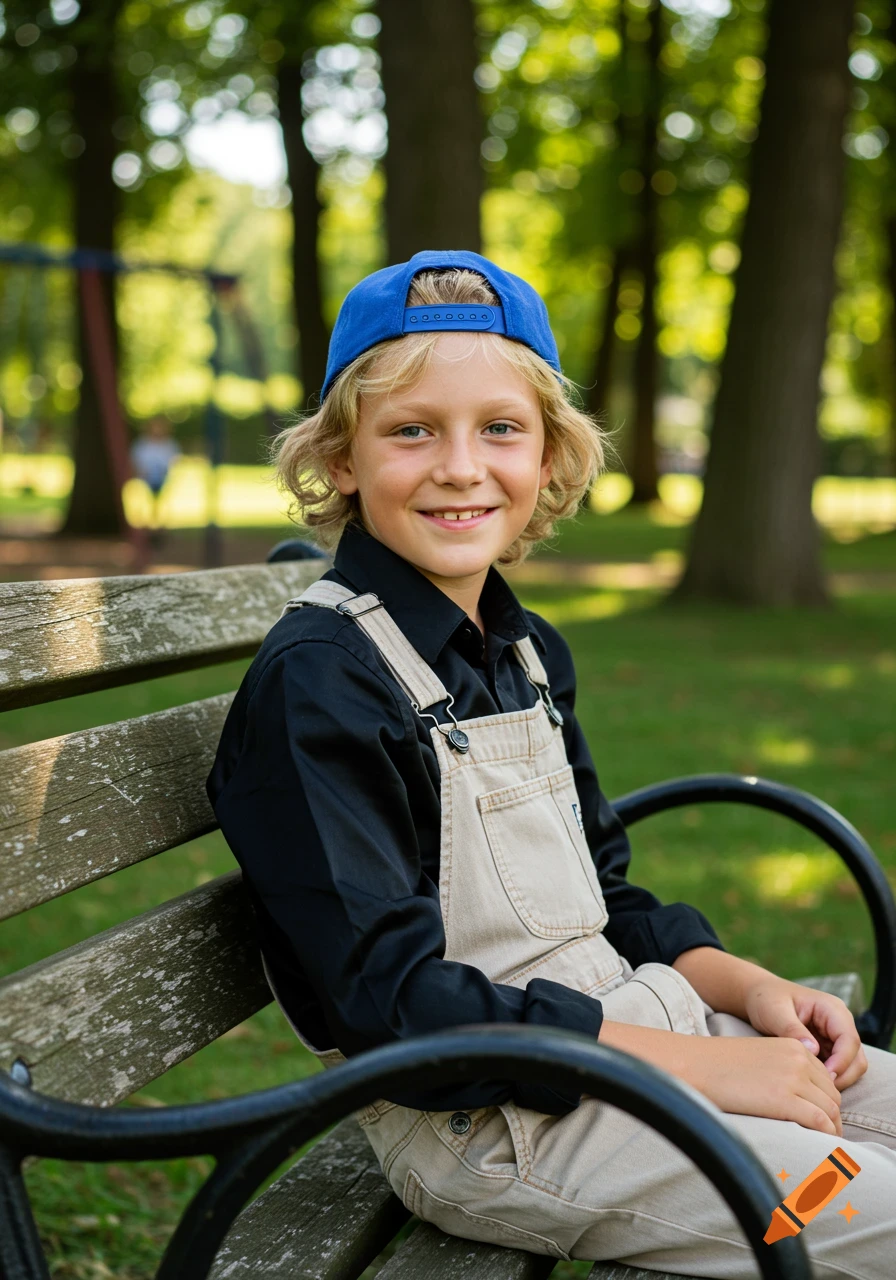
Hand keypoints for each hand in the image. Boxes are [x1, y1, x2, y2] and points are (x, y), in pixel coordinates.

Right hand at [681, 1034, 844, 1136]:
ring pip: (830, 1111)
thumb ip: (784, 1071)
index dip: (826, 1104)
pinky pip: (819, 1121)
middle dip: (832, 1119)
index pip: (826, 1080)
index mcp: (794, 1047)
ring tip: (821, 1148)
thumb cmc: (720, 1066)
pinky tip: (817, 1147)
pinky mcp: (783, 1099)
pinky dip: (825, 1136)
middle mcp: (799, 1059)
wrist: (695, 1064)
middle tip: (824, 1140)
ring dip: (831, 1131)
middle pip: (833, 1096)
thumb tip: (799, 1102)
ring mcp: (792, 1078)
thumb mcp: (760, 1058)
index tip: (822, 1122)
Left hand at [742, 976, 867, 1089]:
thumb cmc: (766, 999)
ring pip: (850, 1066)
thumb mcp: (775, 1011)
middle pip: (856, 1057)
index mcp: (831, 1009)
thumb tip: (814, 1050)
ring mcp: (835, 1037)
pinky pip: (837, 1068)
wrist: (757, 997)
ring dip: (837, 1080)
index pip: (850, 1040)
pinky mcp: (827, 1048)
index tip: (825, 1078)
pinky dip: (828, 1079)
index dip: (842, 1062)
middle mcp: (839, 1023)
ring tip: (814, 1089)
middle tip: (820, 1090)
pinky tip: (810, 1085)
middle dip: (843, 1075)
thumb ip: (793, 1029)